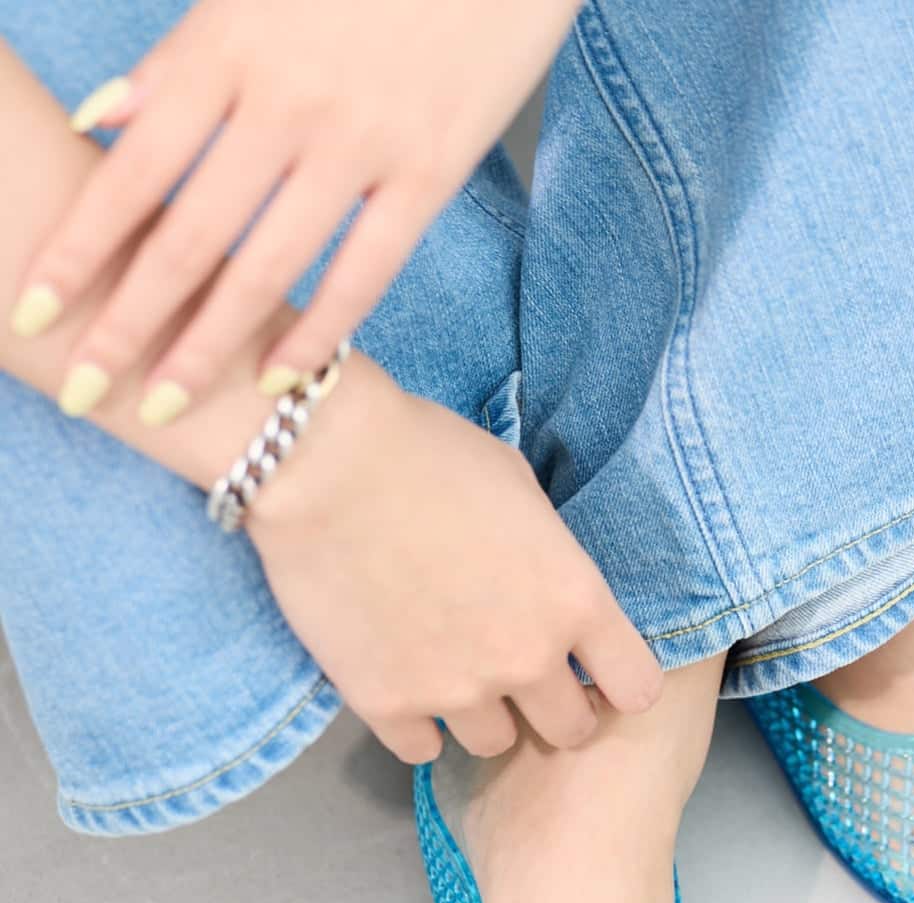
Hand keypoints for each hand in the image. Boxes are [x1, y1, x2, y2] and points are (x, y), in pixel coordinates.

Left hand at [9, 0, 577, 422]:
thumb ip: (183, 60)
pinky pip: (364, 271)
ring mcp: (359, 142)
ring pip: (266, 266)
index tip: (32, 310)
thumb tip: (103, 118)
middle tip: (81, 387)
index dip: (76, 247)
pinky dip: (320, 329)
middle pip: (186, 234)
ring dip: (207, 347)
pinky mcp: (428, 172)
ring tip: (163, 403)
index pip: (132, 168)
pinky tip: (283, 377)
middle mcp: (285, 100)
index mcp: (229, 44)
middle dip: (126, 321)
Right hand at [246, 363, 662, 762]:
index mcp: (574, 600)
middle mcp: (527, 658)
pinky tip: (406, 683)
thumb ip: (549, 556)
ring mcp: (457, 689)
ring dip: (482, 716)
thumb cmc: (426, 452)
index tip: (597, 673)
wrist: (322, 460)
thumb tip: (549, 583)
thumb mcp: (522, 491)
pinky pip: (421, 749)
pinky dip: (417, 724)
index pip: (636, 687)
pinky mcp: (387, 704)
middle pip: (572, 730)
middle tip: (522, 676)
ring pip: (495, 744)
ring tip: (453, 671)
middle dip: (553, 708)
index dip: (618, 682)